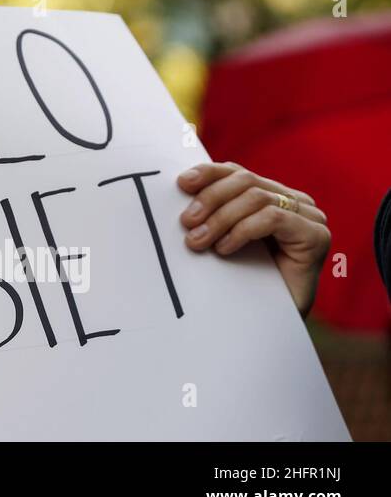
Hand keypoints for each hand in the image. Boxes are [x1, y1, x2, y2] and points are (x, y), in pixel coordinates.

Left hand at [177, 161, 329, 315]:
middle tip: (186, 223)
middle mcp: (295, 201)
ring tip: (198, 242)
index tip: (181, 184)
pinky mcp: (316, 235)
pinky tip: (225, 249)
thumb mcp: (221, 237)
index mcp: (272, 195)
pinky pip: (272, 218)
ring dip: (220, 218)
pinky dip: (242, 230)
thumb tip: (179, 187)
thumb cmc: (241, 281)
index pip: (237, 172)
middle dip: (210, 199)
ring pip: (256, 198)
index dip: (209, 173)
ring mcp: (309, 217)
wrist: (267, 324)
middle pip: (245, 180)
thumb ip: (213, 211)